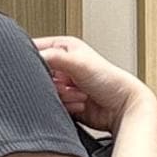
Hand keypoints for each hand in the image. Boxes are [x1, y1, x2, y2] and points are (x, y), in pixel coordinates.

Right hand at [31, 33, 148, 135]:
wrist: (123, 108)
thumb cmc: (111, 81)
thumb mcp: (79, 62)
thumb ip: (53, 57)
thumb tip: (33, 57)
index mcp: (64, 48)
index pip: (35, 49)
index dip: (34, 60)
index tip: (43, 71)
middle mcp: (63, 65)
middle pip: (39, 76)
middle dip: (54, 84)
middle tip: (68, 85)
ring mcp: (65, 85)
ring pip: (46, 93)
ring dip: (64, 98)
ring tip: (81, 94)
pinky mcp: (66, 103)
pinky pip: (54, 107)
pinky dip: (67, 107)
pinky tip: (81, 104)